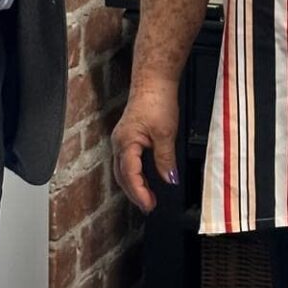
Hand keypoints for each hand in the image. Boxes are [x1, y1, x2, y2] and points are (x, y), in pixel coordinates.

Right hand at [112, 83, 180, 212]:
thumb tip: (169, 179)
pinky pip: (127, 162)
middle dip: (135, 193)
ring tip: (148, 198)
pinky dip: (135, 175)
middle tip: (149, 206)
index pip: (130, 175)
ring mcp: (122, 140)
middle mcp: (119, 143)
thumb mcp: (165, 134)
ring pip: (123, 170)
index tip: (149, 205)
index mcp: (126, 143)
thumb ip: (165, 160)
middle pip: (122, 176)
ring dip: (134, 186)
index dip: (139, 193)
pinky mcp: (127, 137)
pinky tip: (144, 180)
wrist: (153, 81)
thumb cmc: (156, 101)